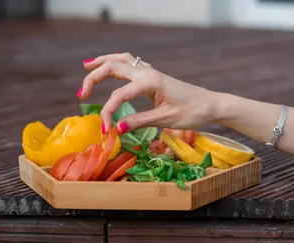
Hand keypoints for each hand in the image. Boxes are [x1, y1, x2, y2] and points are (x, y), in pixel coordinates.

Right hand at [78, 53, 218, 132]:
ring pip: (121, 60)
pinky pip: (131, 64)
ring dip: (103, 63)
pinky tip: (110, 65)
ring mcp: (151, 73)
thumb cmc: (193, 113)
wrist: (212, 105)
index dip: (108, 112)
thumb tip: (117, 127)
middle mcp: (148, 73)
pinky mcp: (154, 77)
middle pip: (113, 68)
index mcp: (150, 82)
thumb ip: (140, 121)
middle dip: (94, 78)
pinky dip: (116, 63)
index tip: (105, 130)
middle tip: (82, 95)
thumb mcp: (166, 120)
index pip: (119, 95)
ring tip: (86, 67)